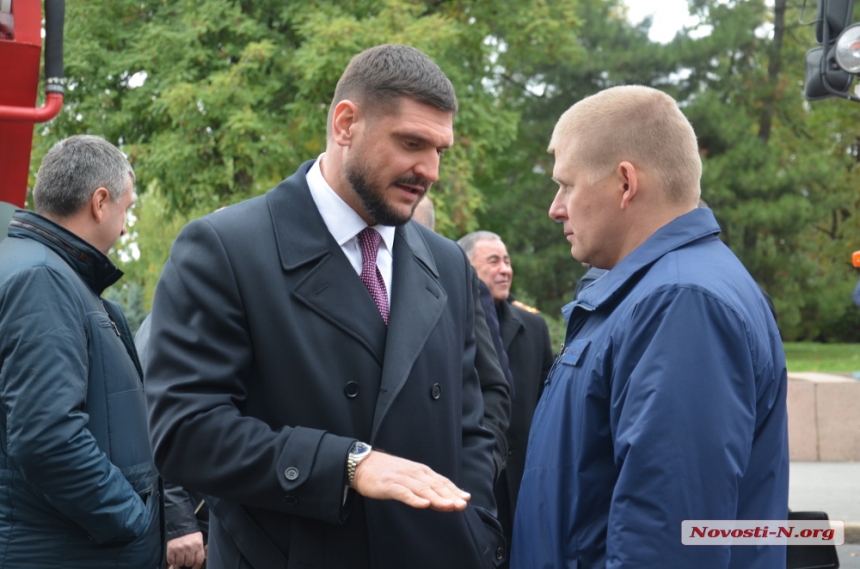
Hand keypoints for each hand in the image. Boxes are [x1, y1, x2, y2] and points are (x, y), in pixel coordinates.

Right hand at [167, 531, 205, 568]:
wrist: (180, 524)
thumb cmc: (191, 533)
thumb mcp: (199, 539)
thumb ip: (199, 550)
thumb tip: (196, 563)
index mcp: (198, 545)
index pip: (199, 561)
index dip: (196, 566)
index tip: (194, 567)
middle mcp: (189, 548)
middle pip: (188, 563)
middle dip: (187, 562)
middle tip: (186, 558)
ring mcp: (179, 549)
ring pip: (180, 563)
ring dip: (180, 562)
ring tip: (180, 556)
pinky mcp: (171, 549)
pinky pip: (171, 561)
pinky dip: (172, 561)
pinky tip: (174, 556)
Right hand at [353, 450, 469, 511]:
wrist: (363, 464)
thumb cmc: (387, 472)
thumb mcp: (409, 477)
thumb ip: (424, 486)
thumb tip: (441, 498)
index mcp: (420, 471)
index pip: (440, 481)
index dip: (454, 490)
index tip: (466, 498)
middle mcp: (414, 473)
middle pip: (435, 485)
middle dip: (450, 495)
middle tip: (462, 505)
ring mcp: (401, 479)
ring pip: (423, 489)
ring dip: (437, 498)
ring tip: (449, 506)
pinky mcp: (389, 485)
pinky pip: (403, 492)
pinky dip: (414, 499)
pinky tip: (423, 505)